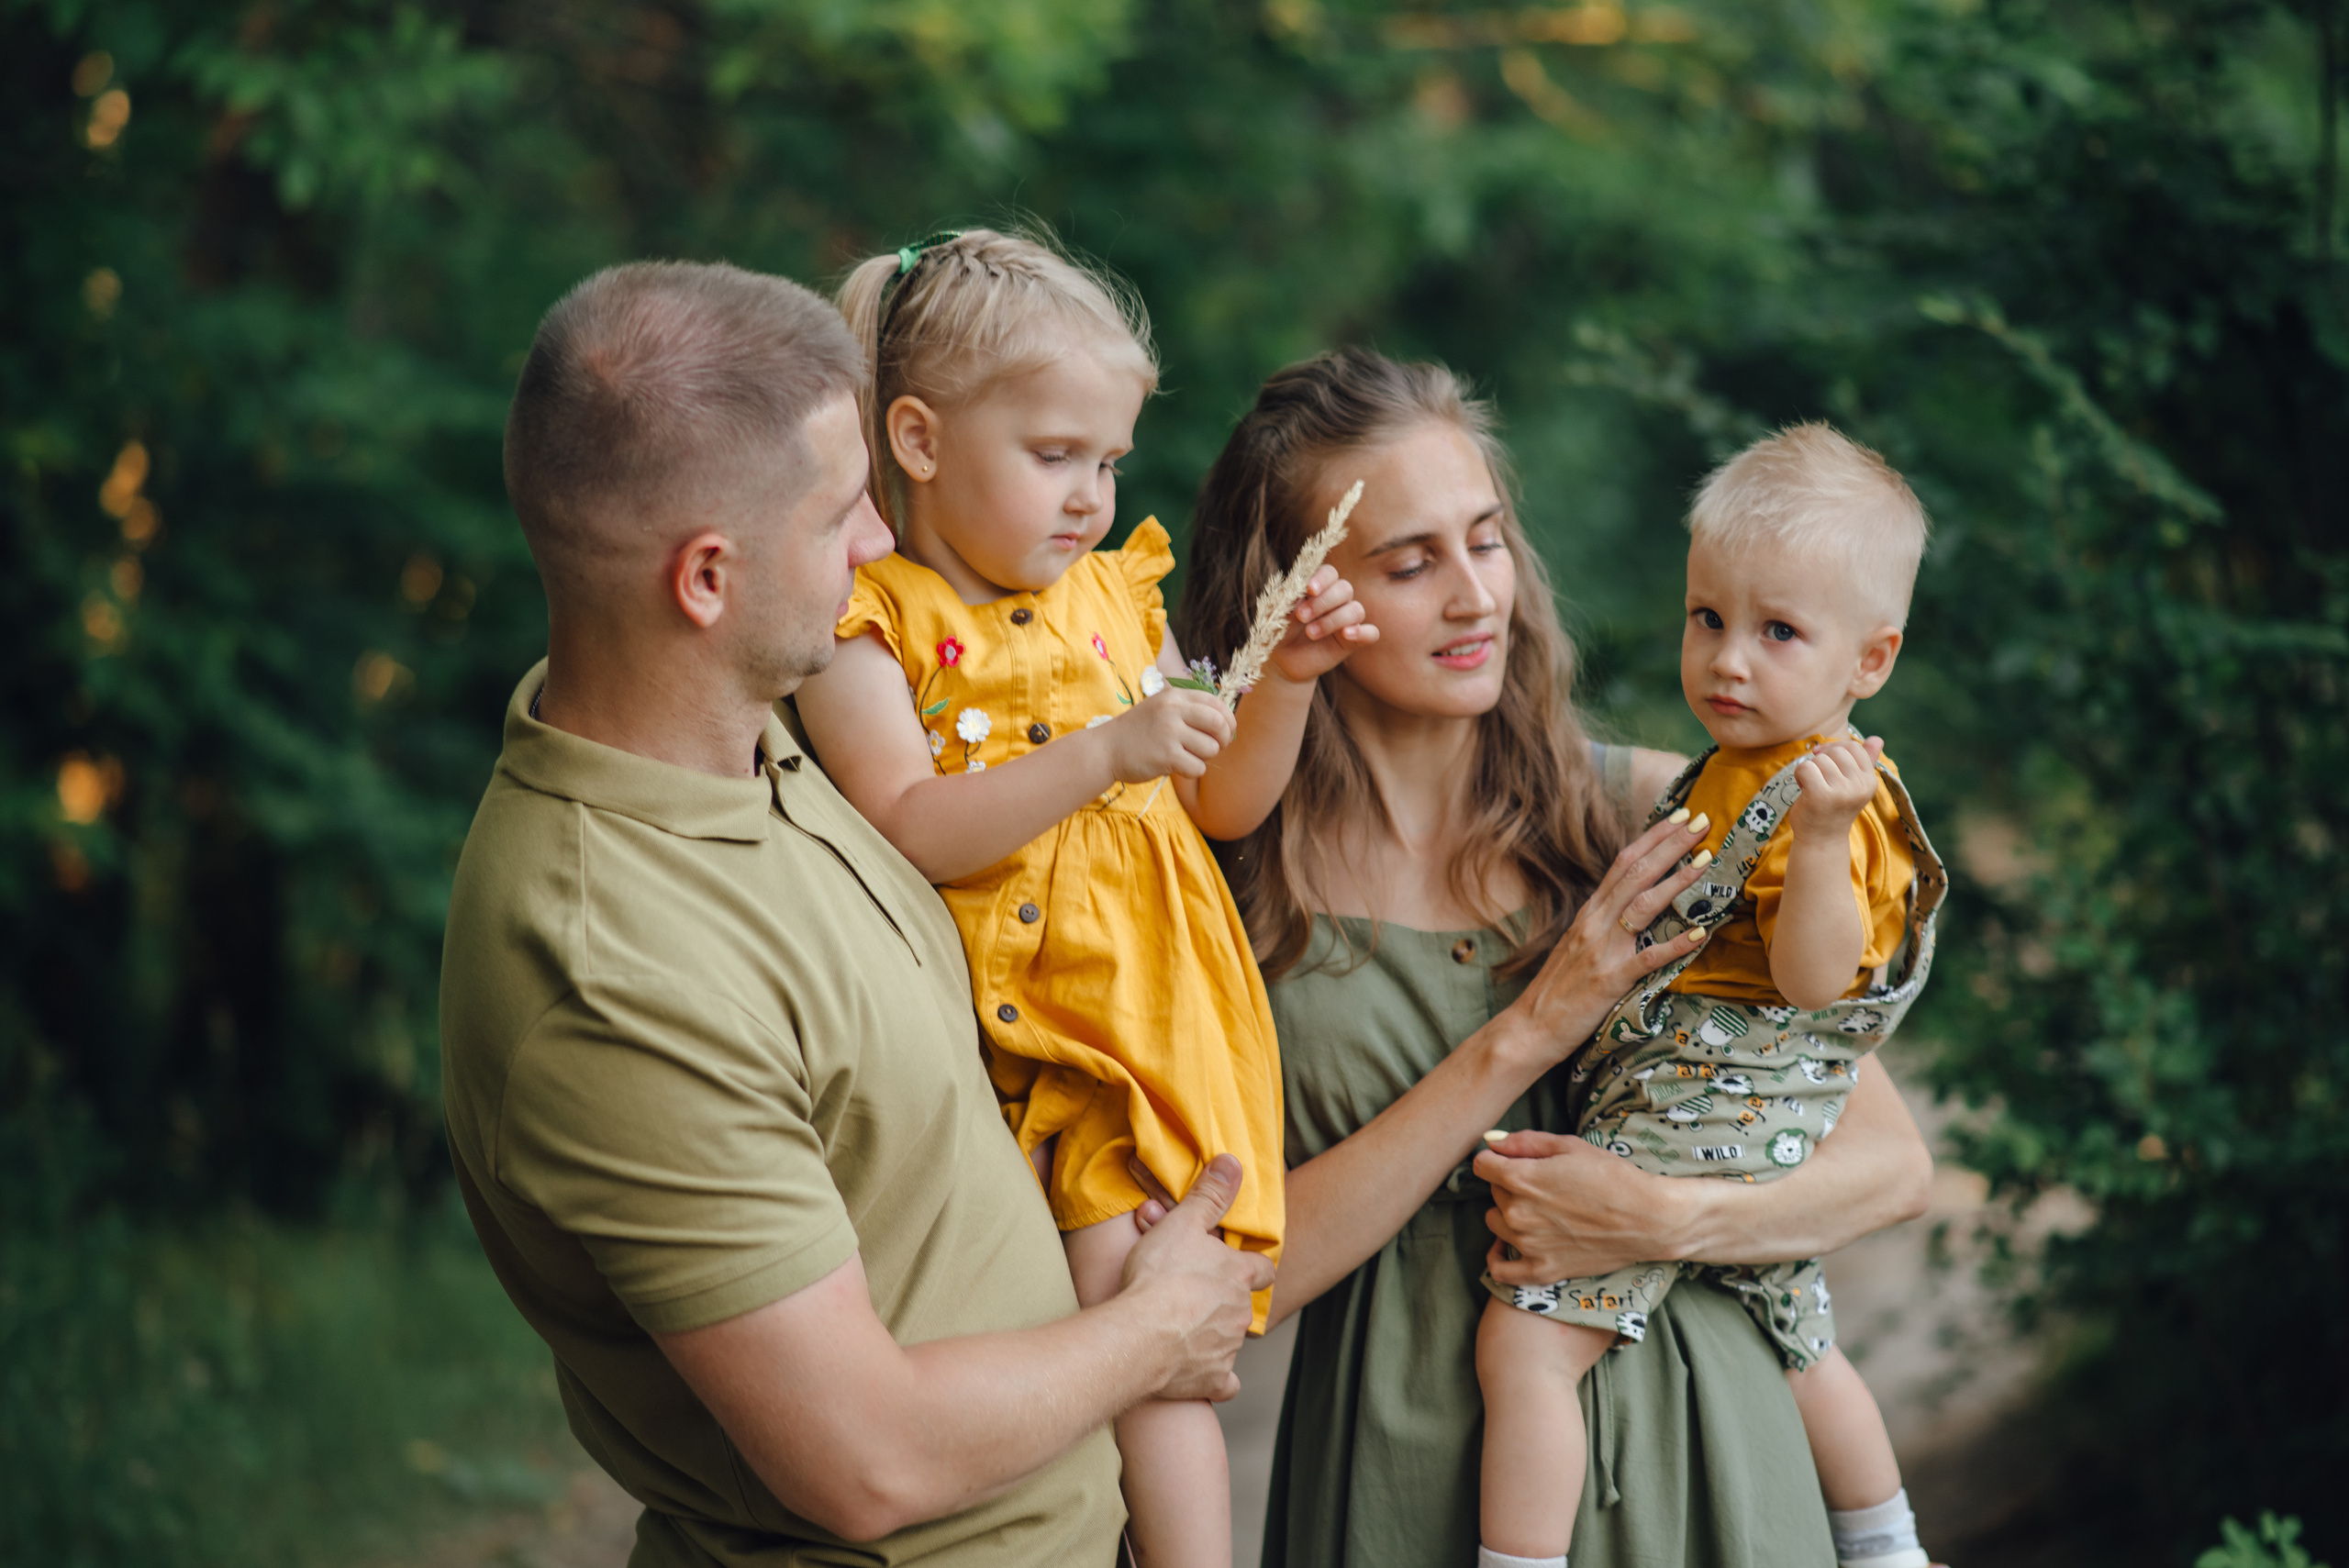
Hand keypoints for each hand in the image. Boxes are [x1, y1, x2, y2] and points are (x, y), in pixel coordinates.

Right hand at [1102, 688, 1235, 783]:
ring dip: (1204, 757)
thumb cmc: (1139, 731)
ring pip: (1211, 749)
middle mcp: (1173, 710)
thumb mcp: (1161, 708)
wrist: (1106, 749)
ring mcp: (1169, 732)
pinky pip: (1198, 767)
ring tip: (1187, 756)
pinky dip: (1192, 771)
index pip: (1216, 703)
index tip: (1225, 732)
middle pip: (1219, 723)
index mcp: (1174, 696)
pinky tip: (1177, 767)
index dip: (1228, 720)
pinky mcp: (1166, 755)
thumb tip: (1226, 724)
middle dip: (1224, 739)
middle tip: (1216, 748)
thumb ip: (1189, 710)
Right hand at [1119, 1153, 1273, 1400]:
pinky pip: (1223, 1383)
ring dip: (1212, 1334)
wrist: (1140, 1335)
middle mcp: (1240, 1314)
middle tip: (1193, 1295)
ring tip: (1178, 1327)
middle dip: (1224, 1301)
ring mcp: (1228, 1349)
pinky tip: (1197, 1372)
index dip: (1251, 1265)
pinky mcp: (1213, 1381)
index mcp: (1237, 1275)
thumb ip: (1209, 1194)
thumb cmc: (1159, 1276)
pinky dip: (1213, 1378)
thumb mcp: (1183, 1223)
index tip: (1239, 1265)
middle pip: (1242, 1306)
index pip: (1262, 1268)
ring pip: (1229, 1340)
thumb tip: (1233, 1161)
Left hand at [1266, 566, 1377, 685]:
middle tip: (1301, 617)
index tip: (1309, 590)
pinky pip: (1371, 633)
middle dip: (1323, 602)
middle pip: (1344, 589)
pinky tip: (1346, 634)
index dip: (1322, 578)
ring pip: (1356, 609)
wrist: (1282, 660)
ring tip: (1310, 633)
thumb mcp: (1276, 614)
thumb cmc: (1279, 630)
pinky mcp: (1353, 640)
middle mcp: (1336, 600)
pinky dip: (1363, 632)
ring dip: (1333, 620)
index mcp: (1319, 587)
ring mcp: (1347, 620)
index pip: (1330, 573)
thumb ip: (1288, 600)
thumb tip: (1300, 592)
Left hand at [1475, 1130, 1694, 1281]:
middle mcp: (1518, 1213)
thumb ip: (1525, 1142)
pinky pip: (1500, 1270)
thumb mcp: (1570, 1146)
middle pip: (1493, 1193)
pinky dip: (1498, 1258)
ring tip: (1537, 1211)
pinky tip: (1506, 1246)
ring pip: (1495, 1223)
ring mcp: (1528, 1245)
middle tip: (1542, 1185)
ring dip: (1508, 1215)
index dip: (1496, 1159)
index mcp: (1521, 1179)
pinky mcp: (1542, 1270)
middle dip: (1510, 1185)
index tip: (1510, 1161)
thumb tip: (1491, 1142)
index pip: (1482, 1165)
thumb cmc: (1613, 1177)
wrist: (1648, 1219)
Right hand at [1500, 809, 1720, 1063]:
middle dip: (1671, 845)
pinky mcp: (1610, 980)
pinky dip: (1674, 945)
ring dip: (1677, 880)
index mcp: (1589, 913)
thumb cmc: (1559, 989)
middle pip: (1636, 873)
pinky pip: (1647, 958)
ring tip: (1706, 860)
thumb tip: (1637, 905)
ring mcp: (1602, 950)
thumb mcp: (1579, 944)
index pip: (1623, 863)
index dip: (1653, 838)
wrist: (1530, 1026)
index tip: (1681, 818)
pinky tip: (1699, 934)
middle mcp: (1594, 923)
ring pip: (1643, 905)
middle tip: (1703, 821)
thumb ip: (1604, 923)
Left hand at [1785, 736, 1883, 842]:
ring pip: (1819, 760)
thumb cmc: (1834, 807)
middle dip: (1822, 762)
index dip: (1835, 749)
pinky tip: (1803, 789)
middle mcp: (1859, 787)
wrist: (1821, 839)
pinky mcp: (1819, 796)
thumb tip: (1877, 738)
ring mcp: (1840, 792)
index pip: (1854, 747)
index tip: (1824, 759)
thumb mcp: (1853, 784)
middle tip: (1820, 781)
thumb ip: (1865, 761)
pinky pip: (1805, 768)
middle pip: (1836, 752)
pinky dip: (1799, 776)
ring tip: (1813, 787)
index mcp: (1870, 781)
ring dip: (1810, 771)